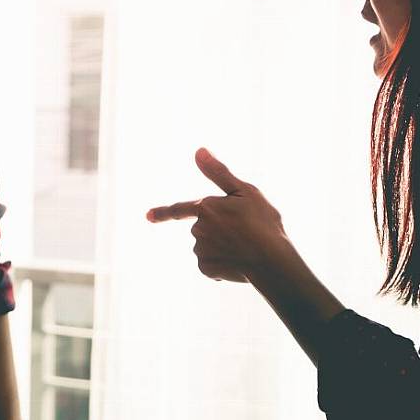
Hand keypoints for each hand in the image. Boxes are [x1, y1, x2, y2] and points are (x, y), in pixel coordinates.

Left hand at [147, 148, 287, 282]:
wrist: (271, 260)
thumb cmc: (262, 223)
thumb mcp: (245, 191)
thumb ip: (218, 173)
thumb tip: (198, 151)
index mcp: (206, 207)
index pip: (179, 209)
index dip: (163, 213)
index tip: (148, 216)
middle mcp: (198, 229)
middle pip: (204, 228)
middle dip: (220, 230)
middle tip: (245, 232)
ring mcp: (200, 250)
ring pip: (208, 247)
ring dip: (222, 247)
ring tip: (244, 248)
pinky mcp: (206, 268)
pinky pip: (211, 264)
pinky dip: (223, 264)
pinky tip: (238, 262)